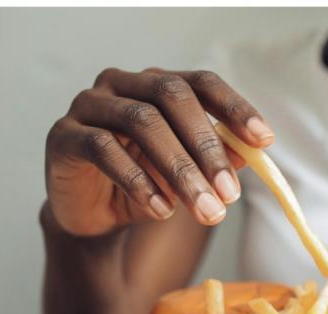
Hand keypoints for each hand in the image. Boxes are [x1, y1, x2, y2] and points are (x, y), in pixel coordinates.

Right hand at [45, 68, 273, 235]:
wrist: (95, 217)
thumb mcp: (190, 175)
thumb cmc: (148, 186)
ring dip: (180, 170)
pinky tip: (163, 210)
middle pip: (172, 97)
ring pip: (142, 122)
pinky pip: (104, 149)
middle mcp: (123, 84)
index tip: (264, 140)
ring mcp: (90, 105)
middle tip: (231, 193)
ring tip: (205, 209)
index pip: (201, 83)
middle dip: (208, 147)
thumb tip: (248, 155)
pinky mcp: (64, 135)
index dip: (234, 108)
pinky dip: (139, 182)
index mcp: (158, 85)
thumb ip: (216, 160)